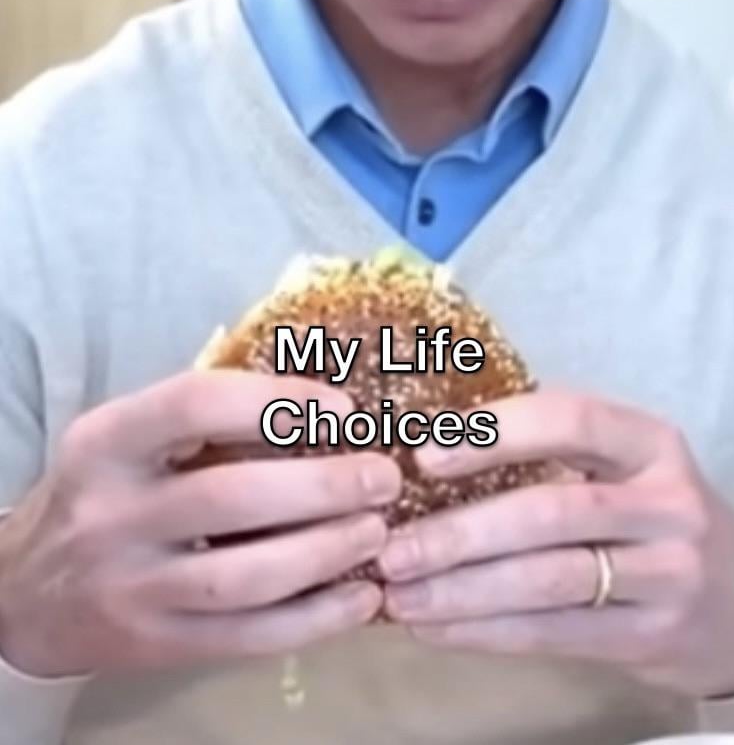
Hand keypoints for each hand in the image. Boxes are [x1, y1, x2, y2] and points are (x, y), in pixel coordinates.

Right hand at [0, 371, 399, 678]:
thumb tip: (322, 399)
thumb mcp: (127, 439)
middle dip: (322, 487)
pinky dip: (312, 621)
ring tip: (377, 533)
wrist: (25, 595)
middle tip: (383, 477)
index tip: (343, 408)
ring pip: (243, 578)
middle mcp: (112, 514)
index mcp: (107, 442)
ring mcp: (132, 588)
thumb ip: (202, 417)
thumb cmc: (102, 493)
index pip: (197, 404)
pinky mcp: (155, 648)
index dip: (281, 401)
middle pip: (231, 498)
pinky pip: (245, 639)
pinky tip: (359, 600)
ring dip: (325, 554)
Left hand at [378, 388, 733, 698]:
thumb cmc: (651, 516)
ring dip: (462, 591)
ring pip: (548, 580)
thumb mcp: (625, 467)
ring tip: (400, 596)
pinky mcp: (652, 636)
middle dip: (460, 532)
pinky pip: (555, 633)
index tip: (425, 455)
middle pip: (550, 511)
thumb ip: (552, 452)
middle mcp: (666, 502)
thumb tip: (428, 454)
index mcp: (651, 442)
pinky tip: (439, 629)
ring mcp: (666, 573)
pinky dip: (487, 632)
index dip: (496, 433)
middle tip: (390, 547)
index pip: (570, 420)